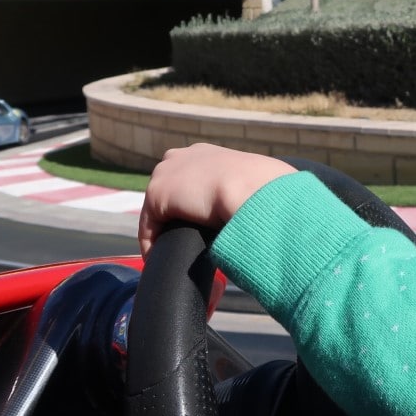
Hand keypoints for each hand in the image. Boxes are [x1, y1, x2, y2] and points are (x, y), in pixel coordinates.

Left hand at [137, 143, 295, 257]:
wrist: (252, 187)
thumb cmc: (265, 188)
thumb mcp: (254, 185)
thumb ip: (245, 194)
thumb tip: (257, 215)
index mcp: (205, 153)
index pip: (188, 178)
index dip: (190, 202)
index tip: (198, 226)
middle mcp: (181, 157)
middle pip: (168, 193)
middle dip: (173, 216)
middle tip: (183, 242)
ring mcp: (167, 173)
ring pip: (157, 211)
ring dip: (163, 232)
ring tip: (173, 256)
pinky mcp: (157, 194)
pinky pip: (149, 227)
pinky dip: (154, 245)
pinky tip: (162, 262)